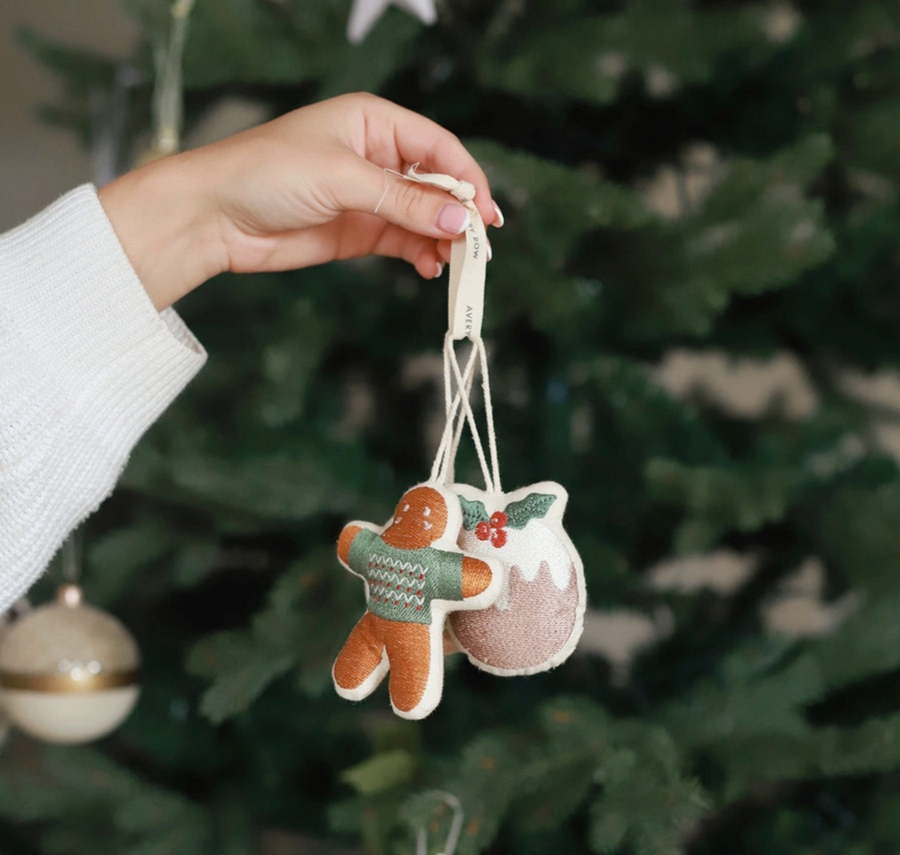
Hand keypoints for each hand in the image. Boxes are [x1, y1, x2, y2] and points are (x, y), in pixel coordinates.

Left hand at [98, 93, 501, 310]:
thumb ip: (403, 201)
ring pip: (422, 218)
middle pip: (436, 186)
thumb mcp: (342, 178)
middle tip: (475, 247)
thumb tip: (457, 220)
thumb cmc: (268, 173)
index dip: (468, 180)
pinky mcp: (357, 232)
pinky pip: (402, 242)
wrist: (214, 216)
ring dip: (441, 240)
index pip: (439, 148)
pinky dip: (419, 254)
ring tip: (452, 263)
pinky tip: (428, 267)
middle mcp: (377, 157)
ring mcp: (368, 197)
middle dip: (458, 216)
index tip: (485, 214)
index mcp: (375, 123)